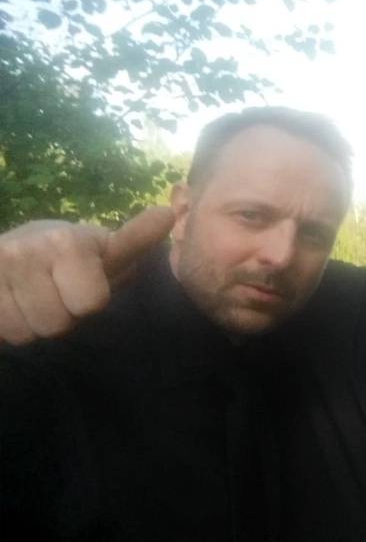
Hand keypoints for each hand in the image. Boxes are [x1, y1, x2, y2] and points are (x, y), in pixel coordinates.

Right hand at [0, 207, 173, 344]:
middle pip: (58, 324)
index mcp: (66, 242)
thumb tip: (167, 215)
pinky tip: (12, 303)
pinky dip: (10, 325)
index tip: (82, 282)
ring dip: (34, 322)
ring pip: (27, 332)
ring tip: (33, 298)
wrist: (6, 252)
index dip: (90, 302)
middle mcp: (26, 252)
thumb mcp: (102, 247)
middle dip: (61, 316)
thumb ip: (135, 239)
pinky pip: (3, 332)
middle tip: (56, 293)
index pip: (90, 303)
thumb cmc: (67, 255)